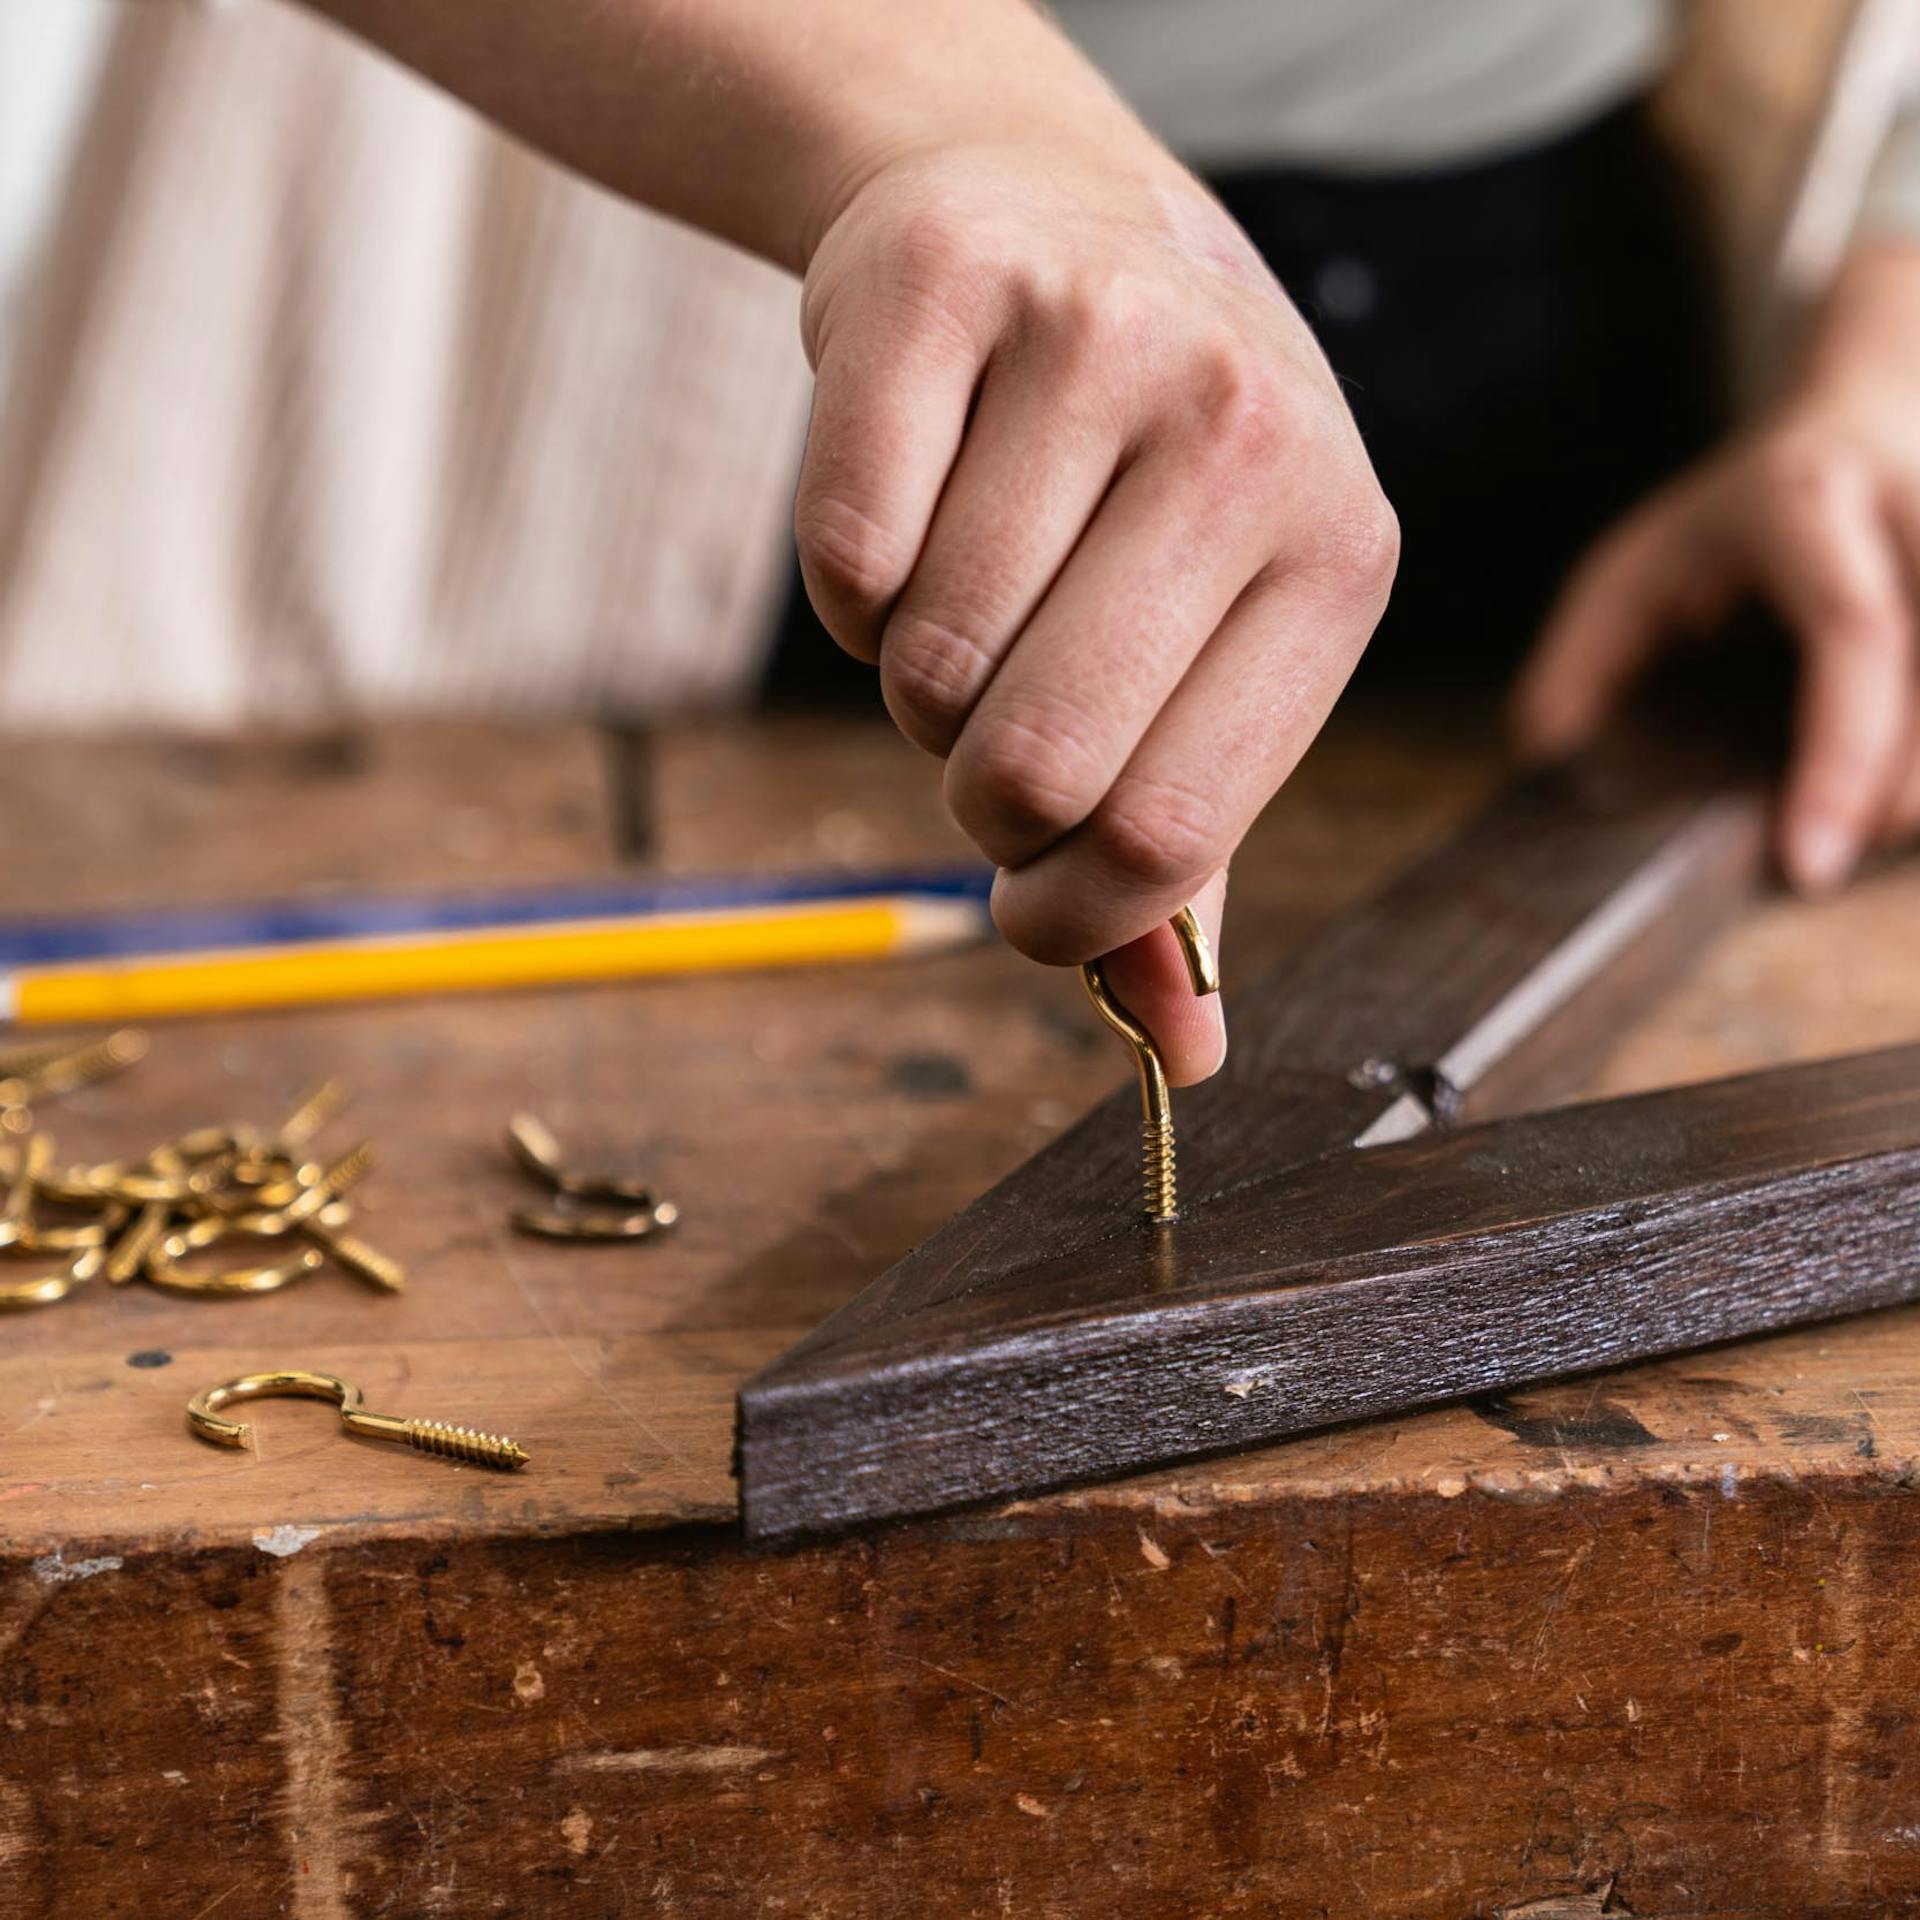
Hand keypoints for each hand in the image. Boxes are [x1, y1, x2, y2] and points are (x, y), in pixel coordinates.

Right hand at [796, 142, 1396, 1080]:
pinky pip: (839, 556)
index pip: (1174, 828)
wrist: (1063, 225)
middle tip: (987, 737)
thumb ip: (1192, 856)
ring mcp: (1100, 341)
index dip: (1064, 919)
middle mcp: (1246, 438)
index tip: (1024, 911)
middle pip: (1037, 764)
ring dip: (916, 687)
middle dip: (982, 801)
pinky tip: (906, 516)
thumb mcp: (1215, 653)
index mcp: (1339, 561)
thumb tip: (1183, 1056)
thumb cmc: (1145, 492)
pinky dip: (844, 593)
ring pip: (927, 664)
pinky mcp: (945, 281)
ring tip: (967, 597)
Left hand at [1514, 244, 1919, 893]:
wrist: (1868, 413)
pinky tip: (1900, 801)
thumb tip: (1543, 750)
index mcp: (1806, 504)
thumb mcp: (1634, 566)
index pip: (1853, 633)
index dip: (1841, 753)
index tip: (1807, 858)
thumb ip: (1583, 655)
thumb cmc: (1734, 518)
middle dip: (1900, 791)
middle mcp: (1915, 507)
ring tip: (1869, 837)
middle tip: (1833, 864)